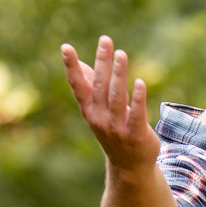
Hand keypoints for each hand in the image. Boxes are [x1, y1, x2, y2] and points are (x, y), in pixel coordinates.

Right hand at [61, 37, 159, 172]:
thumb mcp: (99, 110)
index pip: (78, 85)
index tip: (65, 47)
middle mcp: (100, 117)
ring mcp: (117, 127)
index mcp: (90, 109)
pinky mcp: (136, 135)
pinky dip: (138, 98)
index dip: (71, 67)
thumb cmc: (114, 130)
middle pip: (100, 86)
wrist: (129, 166)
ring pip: (118, 97)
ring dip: (119, 74)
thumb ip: (91, 87)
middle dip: (102, 62)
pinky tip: (140, 82)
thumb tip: (80, 64)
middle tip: (105, 40)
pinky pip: (137, 114)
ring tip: (121, 54)